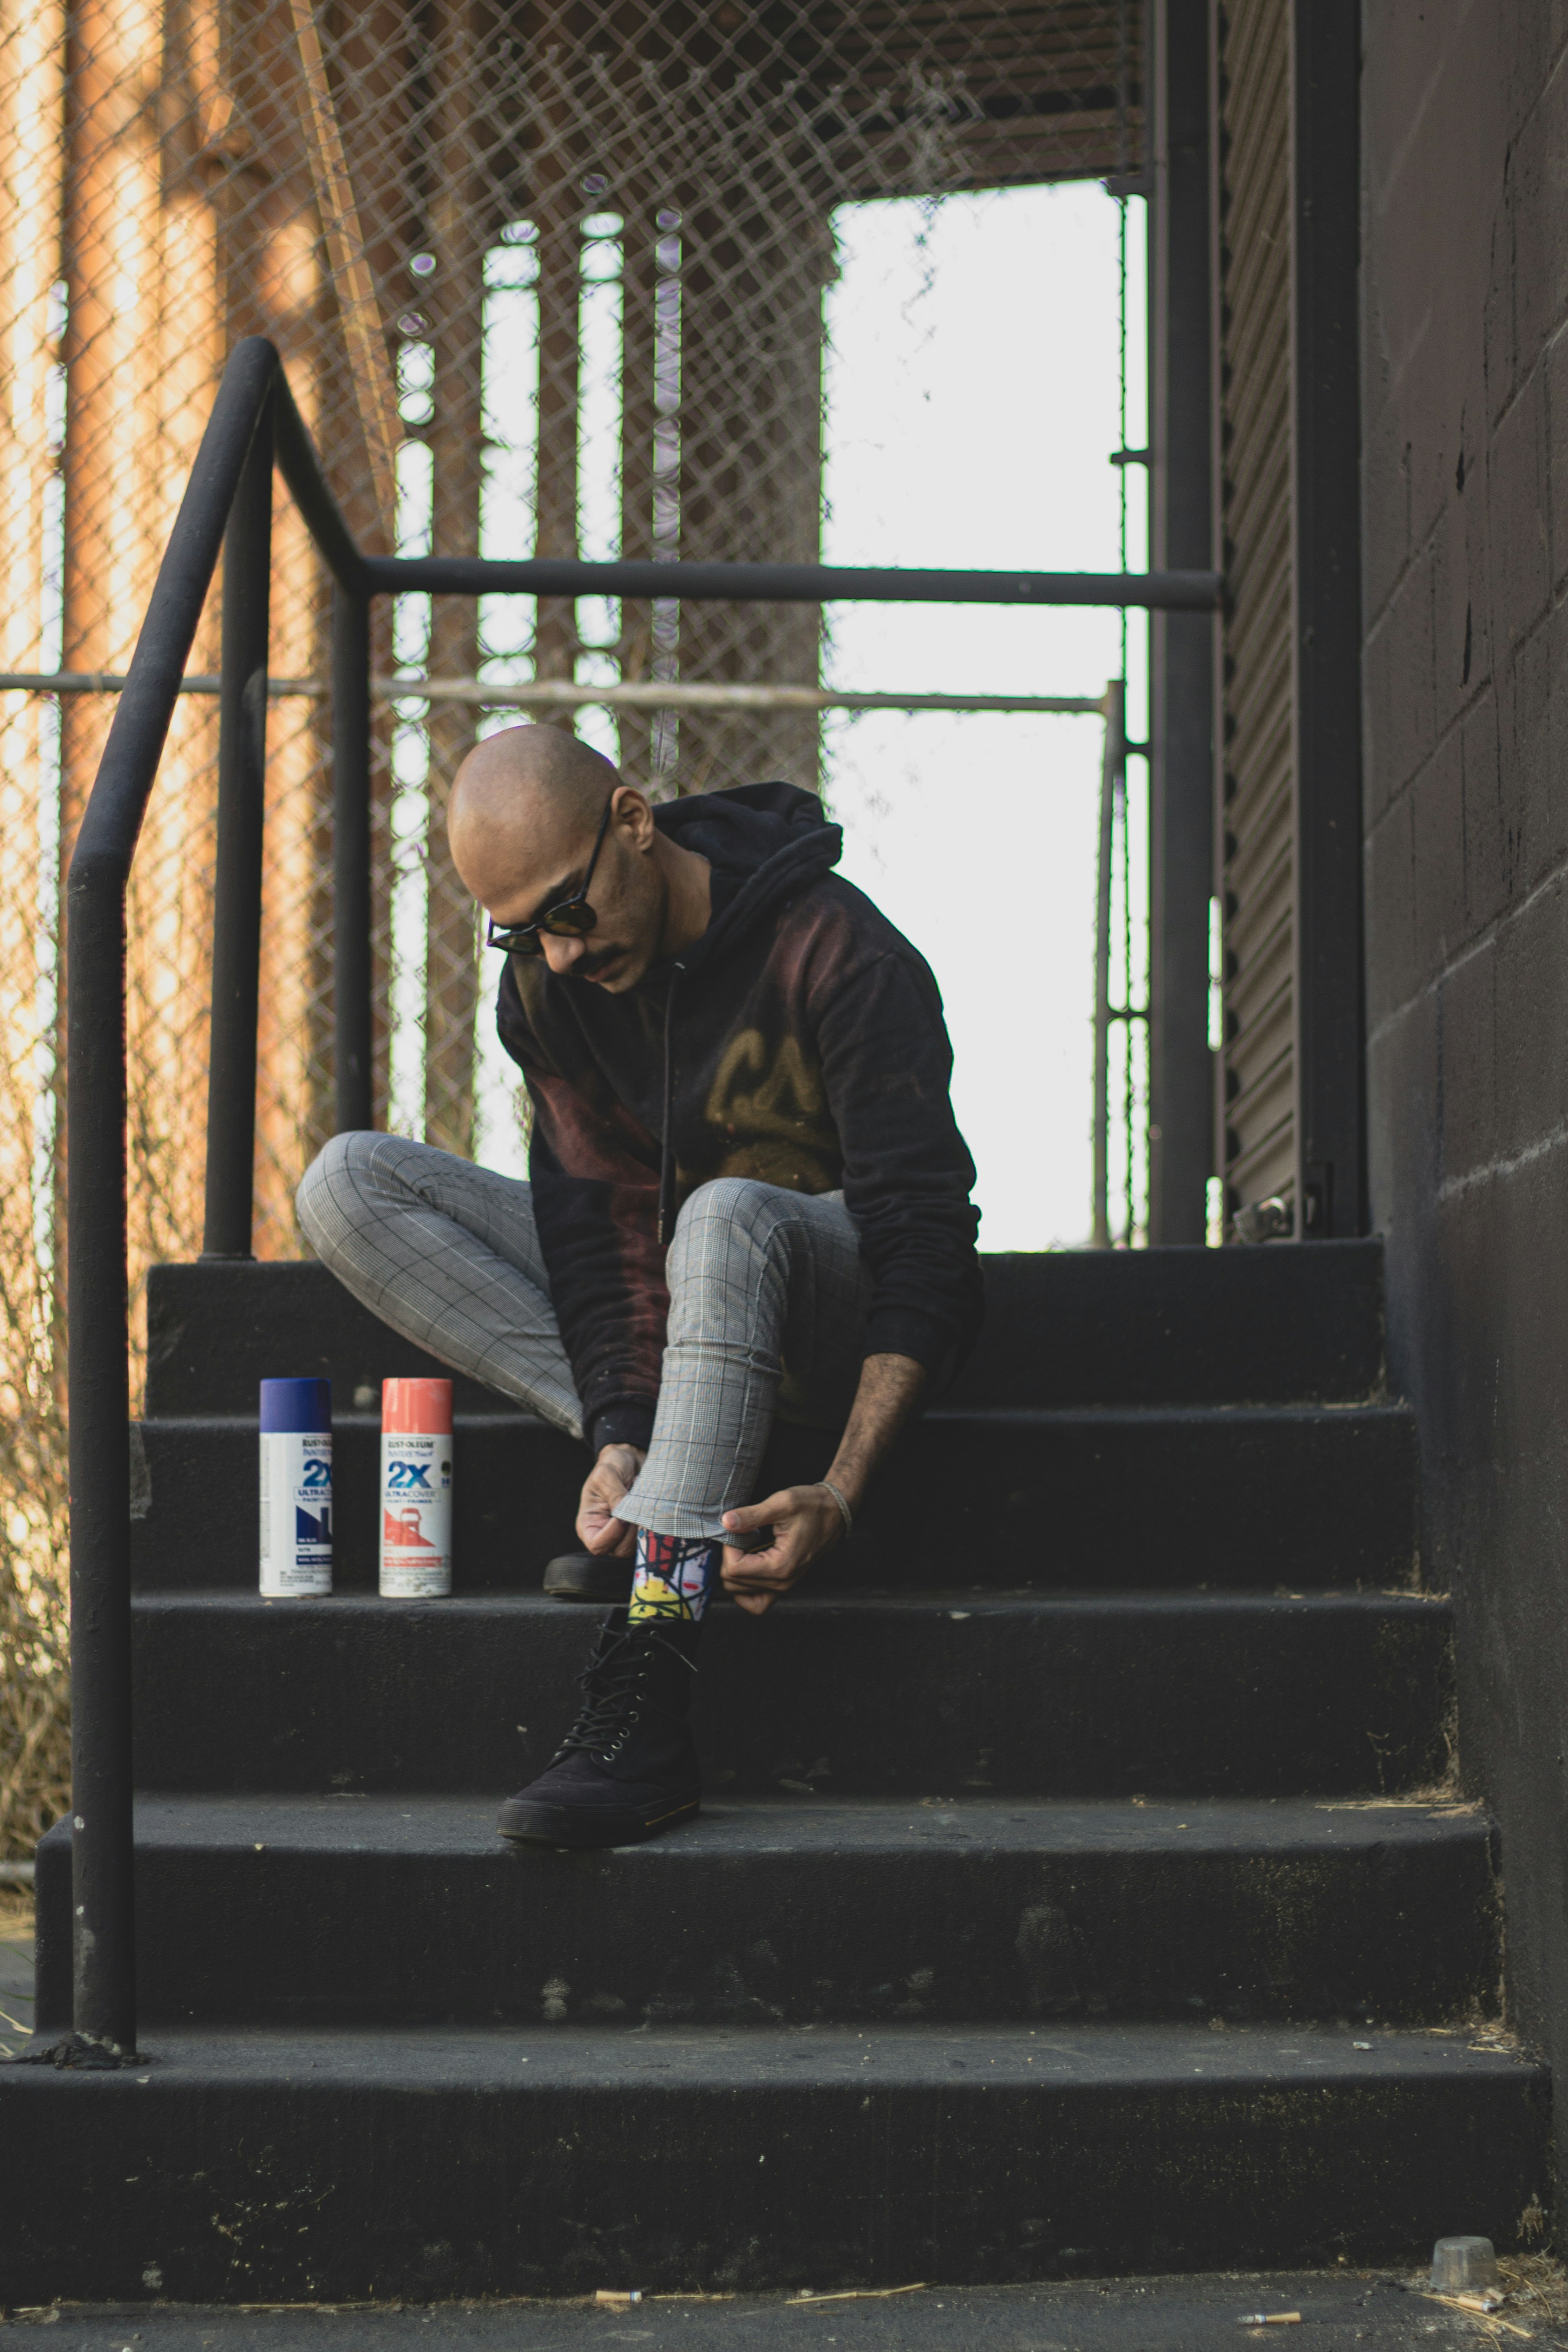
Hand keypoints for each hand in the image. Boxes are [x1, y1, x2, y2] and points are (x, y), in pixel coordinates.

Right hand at [577, 1444, 644, 1555]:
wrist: (630, 1459)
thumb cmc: (612, 1465)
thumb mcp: (606, 1474)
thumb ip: (614, 1495)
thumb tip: (625, 1516)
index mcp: (589, 1524)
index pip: (597, 1545)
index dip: (612, 1535)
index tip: (622, 1516)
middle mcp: (605, 1534)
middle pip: (620, 1550)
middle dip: (632, 1531)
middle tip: (637, 1505)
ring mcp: (624, 1534)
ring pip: (638, 1546)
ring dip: (644, 1524)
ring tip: (642, 1499)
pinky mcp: (640, 1530)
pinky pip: (650, 1537)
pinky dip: (653, 1523)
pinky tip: (650, 1504)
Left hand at [720, 1484, 846, 1616]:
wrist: (834, 1514)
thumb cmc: (812, 1506)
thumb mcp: (782, 1503)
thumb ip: (752, 1515)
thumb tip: (726, 1522)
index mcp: (780, 1565)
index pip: (734, 1569)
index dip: (728, 1548)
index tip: (737, 1529)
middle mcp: (781, 1583)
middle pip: (733, 1583)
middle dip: (729, 1558)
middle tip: (740, 1536)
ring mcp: (783, 1587)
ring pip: (739, 1593)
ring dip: (734, 1573)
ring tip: (743, 1549)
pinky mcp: (783, 1585)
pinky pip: (755, 1601)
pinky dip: (744, 1589)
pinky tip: (746, 1566)